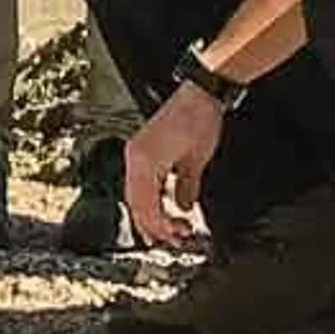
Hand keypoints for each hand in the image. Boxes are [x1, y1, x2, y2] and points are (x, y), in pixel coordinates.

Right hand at [121, 78, 224, 253]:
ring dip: (150, 213)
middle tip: (173, 240)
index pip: (146, 205)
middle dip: (153, 224)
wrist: (199, 92)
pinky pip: (140, 181)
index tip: (176, 236)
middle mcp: (135, 156)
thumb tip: (183, 208)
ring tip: (168, 229)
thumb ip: (186, 188)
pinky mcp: (143, 148)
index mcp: (144, 161)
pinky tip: (162, 206)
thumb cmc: (199, 120)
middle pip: (136, 202)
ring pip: (135, 193)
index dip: (160, 226)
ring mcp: (137, 151)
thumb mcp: (197, 160)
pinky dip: (150, 197)